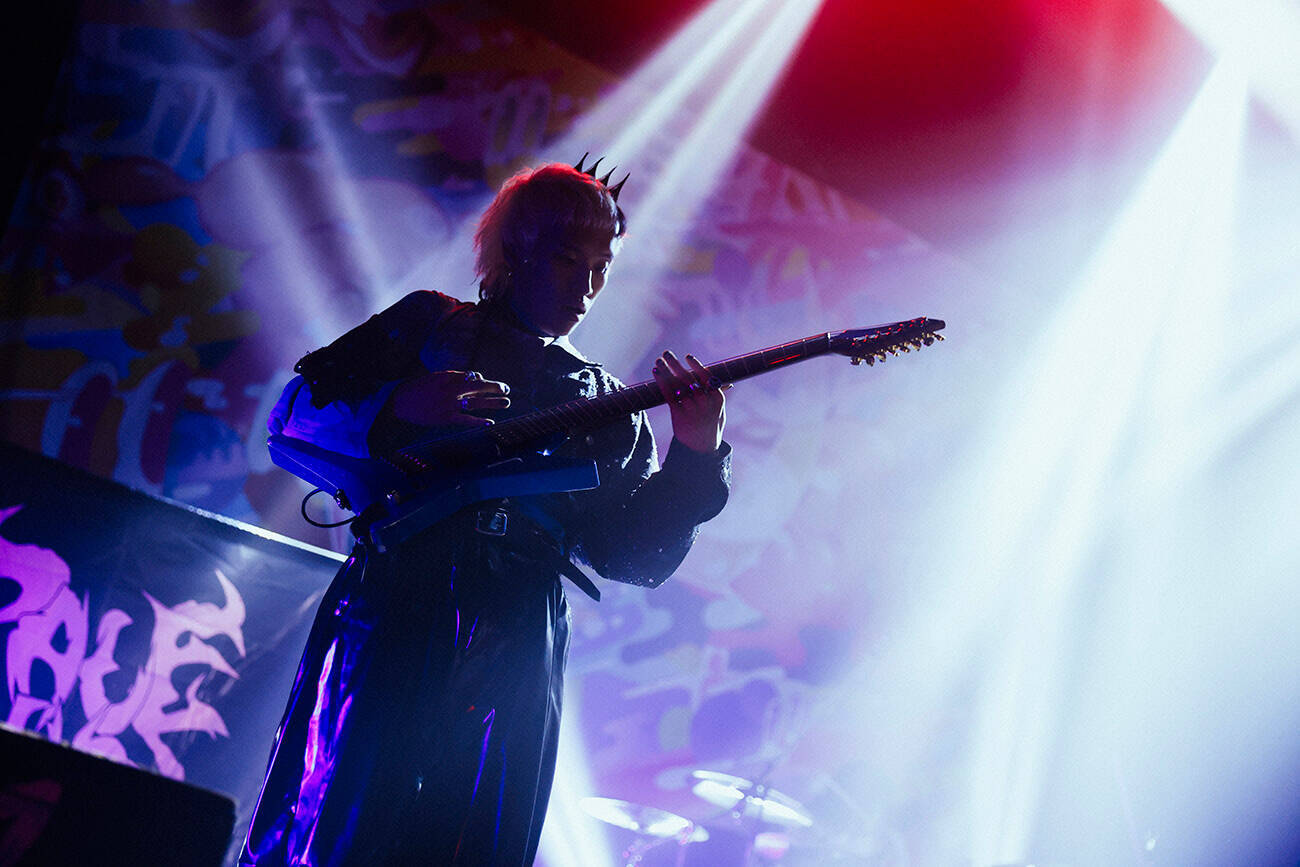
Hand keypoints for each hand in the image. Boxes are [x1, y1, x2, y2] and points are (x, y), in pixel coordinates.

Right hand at [389, 370, 510, 427]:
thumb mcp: (435, 378)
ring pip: (477, 402)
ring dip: (494, 403)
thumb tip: (471, 379)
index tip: (486, 383)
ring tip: (506, 402)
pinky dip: (480, 421)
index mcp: (449, 377)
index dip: (482, 380)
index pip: (473, 376)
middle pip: (479, 387)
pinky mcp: (446, 417)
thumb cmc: (417, 388)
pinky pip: (467, 419)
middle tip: (506, 389)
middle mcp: (452, 389)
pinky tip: (491, 422)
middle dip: (495, 387)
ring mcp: (450, 403)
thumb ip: (453, 379)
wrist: (399, 401)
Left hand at [653, 350, 725, 453]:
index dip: (697, 366)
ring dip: (666, 371)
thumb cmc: (711, 424)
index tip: (688, 356)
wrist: (701, 447)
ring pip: (676, 385)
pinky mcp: (678, 415)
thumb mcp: (719, 410)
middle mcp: (704, 402)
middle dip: (676, 364)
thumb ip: (718, 395)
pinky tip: (656, 372)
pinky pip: (668, 395)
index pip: (706, 377)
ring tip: (658, 361)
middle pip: (688, 378)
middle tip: (667, 353)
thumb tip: (725, 381)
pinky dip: (661, 382)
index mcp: (717, 398)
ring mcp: (691, 409)